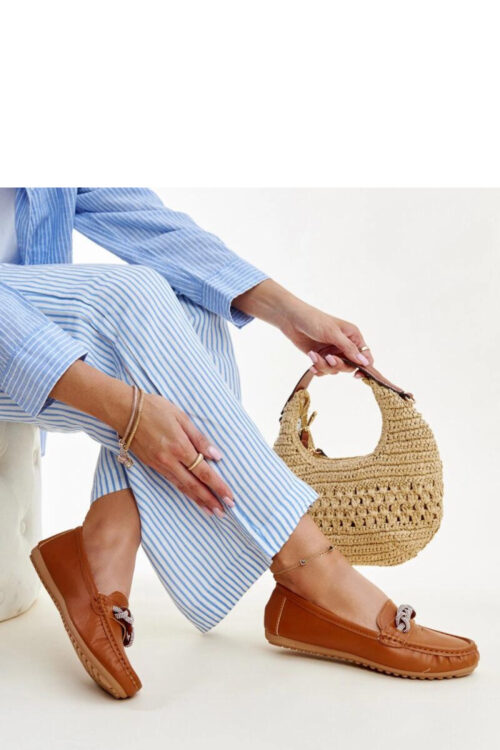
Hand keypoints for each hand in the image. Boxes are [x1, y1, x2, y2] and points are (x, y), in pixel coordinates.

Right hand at [129, 393, 233, 515]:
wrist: (125, 411)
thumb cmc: (155, 409)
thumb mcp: (181, 417)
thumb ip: (199, 438)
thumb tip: (217, 455)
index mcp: (180, 446)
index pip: (204, 472)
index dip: (218, 486)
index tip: (230, 497)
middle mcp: (170, 460)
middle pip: (194, 485)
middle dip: (210, 500)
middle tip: (224, 513)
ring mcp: (159, 465)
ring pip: (182, 487)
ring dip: (198, 500)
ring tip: (210, 511)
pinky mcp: (152, 466)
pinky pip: (172, 482)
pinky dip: (184, 492)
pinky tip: (192, 497)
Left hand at [279, 302, 373, 378]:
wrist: (291, 320)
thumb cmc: (314, 320)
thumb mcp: (333, 333)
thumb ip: (349, 349)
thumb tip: (365, 362)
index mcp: (353, 336)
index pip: (365, 355)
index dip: (365, 367)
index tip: (357, 375)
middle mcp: (345, 345)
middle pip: (350, 366)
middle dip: (338, 365)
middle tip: (328, 359)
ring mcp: (333, 352)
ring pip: (335, 369)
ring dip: (324, 366)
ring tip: (313, 355)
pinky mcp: (321, 357)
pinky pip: (324, 370)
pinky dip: (318, 368)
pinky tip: (311, 362)